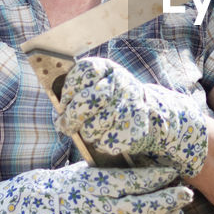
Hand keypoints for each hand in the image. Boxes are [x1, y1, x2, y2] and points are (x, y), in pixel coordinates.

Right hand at [0, 164, 191, 213]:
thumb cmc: (71, 184)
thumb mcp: (88, 168)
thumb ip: (115, 167)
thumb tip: (153, 157)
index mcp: (91, 184)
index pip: (128, 181)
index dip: (154, 177)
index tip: (173, 171)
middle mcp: (92, 209)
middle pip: (136, 208)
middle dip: (166, 201)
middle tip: (186, 194)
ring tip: (180, 213)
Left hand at [56, 57, 208, 177]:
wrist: (154, 114)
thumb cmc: (114, 102)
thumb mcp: (100, 86)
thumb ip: (79, 92)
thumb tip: (59, 111)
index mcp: (109, 69)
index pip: (82, 74)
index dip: (68, 91)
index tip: (63, 103)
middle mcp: (121, 83)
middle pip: (86, 103)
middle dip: (71, 118)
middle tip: (65, 125)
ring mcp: (129, 106)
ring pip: (92, 127)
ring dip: (86, 133)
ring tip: (90, 130)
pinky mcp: (134, 129)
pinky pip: (106, 142)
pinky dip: (101, 144)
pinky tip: (106, 137)